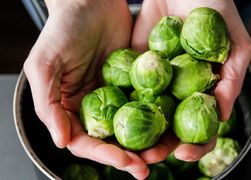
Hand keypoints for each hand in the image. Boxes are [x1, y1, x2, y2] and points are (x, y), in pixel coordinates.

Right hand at [24, 0, 147, 178]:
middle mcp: (94, 107)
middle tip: (145, 168)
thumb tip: (61, 141)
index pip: (85, 141)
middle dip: (127, 157)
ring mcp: (116, 96)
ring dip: (146, 144)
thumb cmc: (63, 29)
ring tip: (163, 154)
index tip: (125, 162)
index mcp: (70, 108)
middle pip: (111, 141)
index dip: (103, 155)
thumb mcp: (45, 64)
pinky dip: (157, 118)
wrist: (92, 2)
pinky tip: (169, 128)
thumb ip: (48, 104)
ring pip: (132, 128)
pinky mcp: (135, 83)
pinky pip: (147, 104)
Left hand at [132, 0, 250, 161]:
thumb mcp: (235, 41)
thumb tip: (224, 114)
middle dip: (163, 147)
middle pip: (174, 128)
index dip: (196, 144)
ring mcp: (159, 81)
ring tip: (132, 150)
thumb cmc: (215, 7)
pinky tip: (115, 121)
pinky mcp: (137, 69)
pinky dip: (124, 109)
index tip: (184, 152)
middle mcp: (183, 90)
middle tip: (150, 158)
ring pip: (150, 117)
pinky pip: (131, 91)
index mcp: (207, 90)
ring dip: (141, 137)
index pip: (203, 127)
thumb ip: (234, 77)